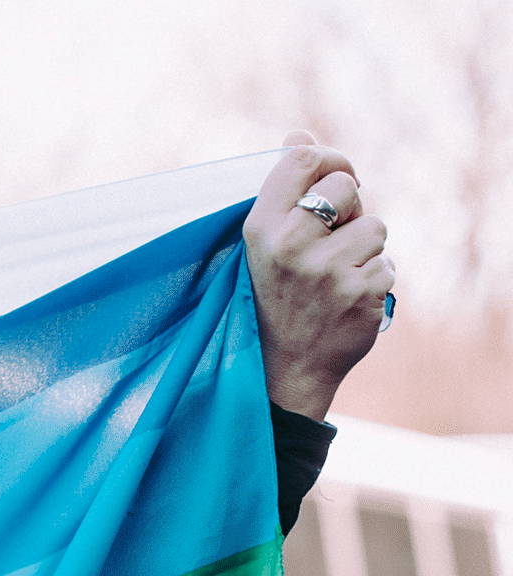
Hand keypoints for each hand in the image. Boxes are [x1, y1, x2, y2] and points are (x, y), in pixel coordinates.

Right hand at [243, 130, 394, 421]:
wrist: (280, 370)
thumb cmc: (272, 298)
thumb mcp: (264, 243)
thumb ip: (284, 188)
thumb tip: (298, 135)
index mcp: (261, 227)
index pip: (303, 158)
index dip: (329, 160)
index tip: (336, 176)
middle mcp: (290, 244)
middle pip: (348, 186)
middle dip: (350, 208)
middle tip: (331, 239)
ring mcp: (327, 270)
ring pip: (375, 225)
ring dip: (365, 248)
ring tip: (335, 276)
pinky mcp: (361, 292)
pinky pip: (386, 262)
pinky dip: (373, 279)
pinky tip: (346, 300)